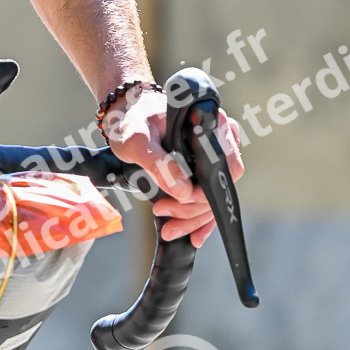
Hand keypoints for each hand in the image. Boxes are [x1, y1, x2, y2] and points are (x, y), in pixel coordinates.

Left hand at [103, 86, 243, 247]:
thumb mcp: (137, 140)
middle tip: (166, 218)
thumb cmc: (131, 120)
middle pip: (219, 184)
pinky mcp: (203, 167)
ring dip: (194, 218)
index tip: (180, 201)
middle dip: (194, 209)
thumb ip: (158, 163)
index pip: (224, 166)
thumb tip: (184, 192)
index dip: (205, 191)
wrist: (125, 116)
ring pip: (213, 194)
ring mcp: (212, 153)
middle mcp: (217, 137)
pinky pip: (208, 196)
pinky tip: (192, 234)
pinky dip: (200, 217)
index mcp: (208, 122)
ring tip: (170, 229)